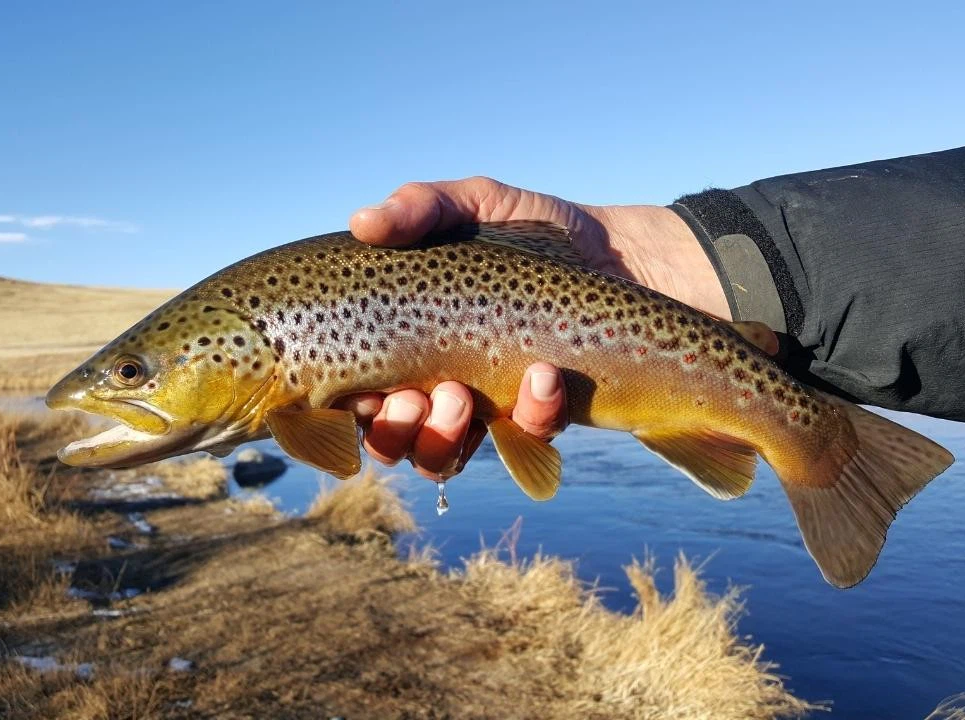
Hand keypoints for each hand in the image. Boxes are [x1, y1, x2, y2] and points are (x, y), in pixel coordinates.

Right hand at [341, 177, 726, 480]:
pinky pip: (523, 440)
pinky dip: (530, 414)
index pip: (350, 389)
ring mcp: (486, 406)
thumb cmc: (537, 231)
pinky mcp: (541, 416)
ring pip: (441, 458)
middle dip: (391, 432)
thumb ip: (421, 205)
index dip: (340, 404)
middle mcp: (434, 381)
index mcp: (403, 339)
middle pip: (387, 440)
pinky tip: (544, 376)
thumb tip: (361, 220)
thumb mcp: (477, 202)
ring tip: (458, 399)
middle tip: (413, 398)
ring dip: (439, 440)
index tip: (353, 388)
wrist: (625, 254)